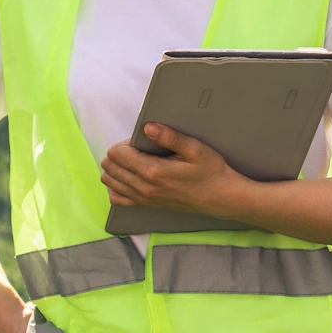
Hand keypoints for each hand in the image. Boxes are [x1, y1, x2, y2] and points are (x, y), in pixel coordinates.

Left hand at [100, 123, 247, 216]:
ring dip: (116, 168)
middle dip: (118, 153)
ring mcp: (144, 199)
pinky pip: (118, 199)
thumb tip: (148, 127)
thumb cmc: (211, 171)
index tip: (141, 141)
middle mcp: (144, 188)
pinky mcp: (147, 205)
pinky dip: (117, 186)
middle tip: (138, 149)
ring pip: (110, 182)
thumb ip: (170, 137)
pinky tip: (130, 178)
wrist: (221, 197)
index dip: (125, 142)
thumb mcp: (195, 149)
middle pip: (110, 167)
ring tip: (134, 161)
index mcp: (153, 171)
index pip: (117, 154)